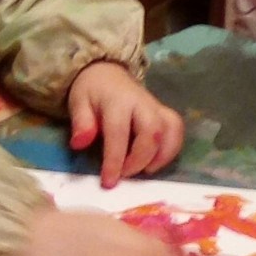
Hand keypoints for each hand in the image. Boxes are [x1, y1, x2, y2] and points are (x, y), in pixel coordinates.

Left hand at [67, 62, 183, 187]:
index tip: (109, 182)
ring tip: (145, 171)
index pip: (119, 132)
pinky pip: (177, 129)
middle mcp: (142, 103)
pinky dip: (172, 149)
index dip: (115, 160)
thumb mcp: (78, 102)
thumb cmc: (92, 92)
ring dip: (162, 156)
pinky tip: (156, 162)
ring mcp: (157, 107)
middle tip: (125, 175)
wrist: (107, 73)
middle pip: (152, 132)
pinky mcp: (165, 113)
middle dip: (141, 160)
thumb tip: (80, 144)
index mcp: (118, 100)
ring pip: (171, 130)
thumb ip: (81, 123)